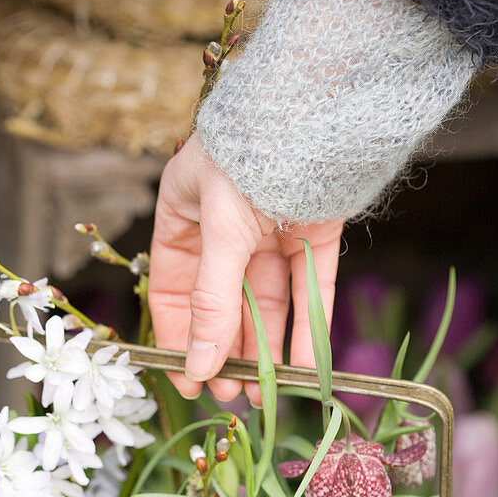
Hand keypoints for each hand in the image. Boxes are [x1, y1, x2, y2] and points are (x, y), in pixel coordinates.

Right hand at [149, 134, 343, 403]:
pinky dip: (309, 329)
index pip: (176, 291)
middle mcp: (227, 229)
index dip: (180, 339)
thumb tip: (196, 367)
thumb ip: (212, 300)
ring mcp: (272, 231)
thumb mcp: (220, 230)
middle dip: (228, 352)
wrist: (321, 100)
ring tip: (267, 394)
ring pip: (269, 304)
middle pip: (225, 304)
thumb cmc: (251, 150)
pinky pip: (311, 291)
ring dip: (267, 350)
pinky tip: (307, 369)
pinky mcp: (316, 233)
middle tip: (233, 396)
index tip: (188, 383)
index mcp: (185, 217)